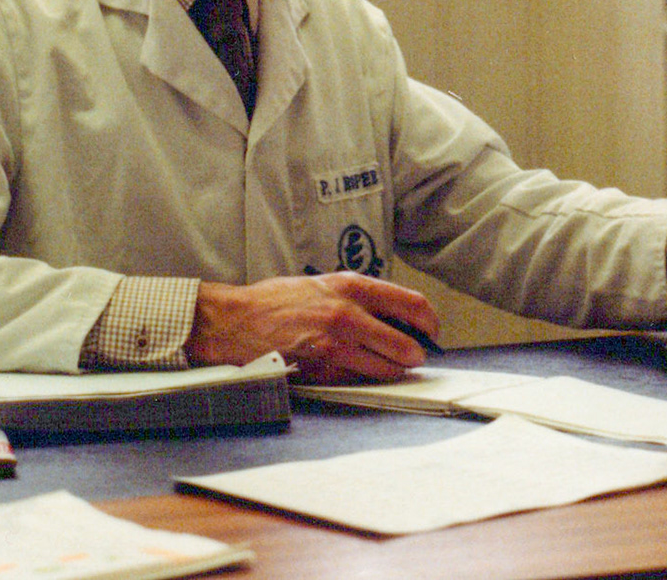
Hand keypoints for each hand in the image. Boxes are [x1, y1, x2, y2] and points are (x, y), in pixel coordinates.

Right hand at [184, 272, 439, 383]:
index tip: (431, 331)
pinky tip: (353, 370)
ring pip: (388, 369)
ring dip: (393, 371)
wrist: (234, 321)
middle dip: (415, 355)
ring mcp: (336, 345)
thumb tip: (394, 316)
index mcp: (351, 287)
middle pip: (408, 345)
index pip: (412, 304)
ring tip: (384, 366)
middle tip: (412, 357)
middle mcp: (348, 314)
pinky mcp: (323, 370)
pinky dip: (363, 379)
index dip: (430, 322)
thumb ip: (358, 297)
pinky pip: (359, 381)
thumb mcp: (322, 285)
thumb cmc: (275, 302)